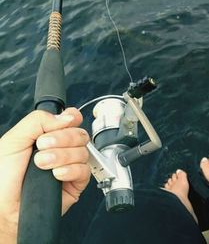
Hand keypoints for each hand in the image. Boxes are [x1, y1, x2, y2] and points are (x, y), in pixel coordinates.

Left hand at [0, 108, 90, 241]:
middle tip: (42, 147)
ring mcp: (71, 165)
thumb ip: (38, 121)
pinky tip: (56, 175)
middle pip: (80, 134)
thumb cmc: (4, 178)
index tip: (64, 123)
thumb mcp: (13, 140)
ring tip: (43, 165)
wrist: (5, 207)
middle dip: (62, 139)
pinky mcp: (77, 182)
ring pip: (82, 151)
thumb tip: (66, 116)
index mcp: (48, 135)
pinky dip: (70, 171)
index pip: (71, 119)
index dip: (72, 118)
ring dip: (62, 157)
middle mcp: (62, 148)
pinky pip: (84, 170)